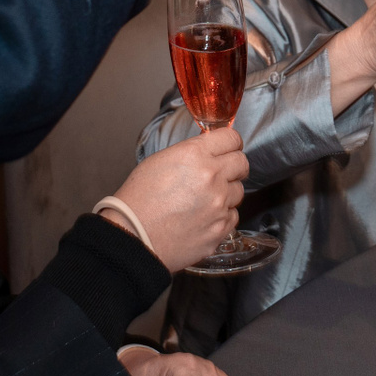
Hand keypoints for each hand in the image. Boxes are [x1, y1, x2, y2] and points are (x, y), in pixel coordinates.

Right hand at [109, 131, 247, 271]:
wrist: (132, 236)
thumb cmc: (138, 200)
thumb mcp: (161, 160)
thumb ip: (192, 153)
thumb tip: (210, 152)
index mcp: (195, 155)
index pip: (232, 138)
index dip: (231, 143)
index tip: (229, 148)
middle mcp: (212, 177)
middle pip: (242, 163)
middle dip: (233, 167)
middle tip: (220, 174)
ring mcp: (219, 204)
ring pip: (238, 191)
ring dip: (226, 194)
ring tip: (202, 201)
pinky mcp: (220, 229)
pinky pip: (232, 216)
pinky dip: (221, 217)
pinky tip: (202, 218)